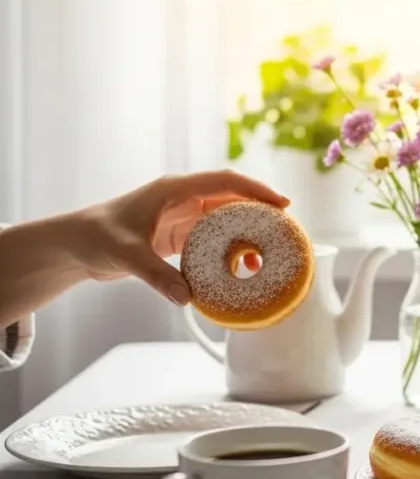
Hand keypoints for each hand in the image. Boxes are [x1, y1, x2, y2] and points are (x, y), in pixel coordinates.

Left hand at [69, 170, 286, 304]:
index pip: (224, 182)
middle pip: (233, 199)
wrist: (75, 245)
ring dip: (248, 233)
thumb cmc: (95, 237)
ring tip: (268, 253)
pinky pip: (216, 236)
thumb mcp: (127, 255)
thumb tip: (188, 297)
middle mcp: (183, 199)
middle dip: (261, 212)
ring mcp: (183, 216)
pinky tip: (243, 265)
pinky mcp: (182, 234)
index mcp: (173, 190)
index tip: (282, 204)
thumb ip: (157, 275)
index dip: (256, 190)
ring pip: (227, 218)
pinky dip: (232, 248)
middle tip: (286, 232)